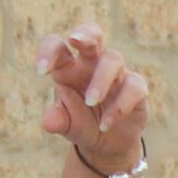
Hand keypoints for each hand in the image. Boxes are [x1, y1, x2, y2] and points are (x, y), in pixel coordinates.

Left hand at [32, 25, 150, 170]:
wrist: (108, 144)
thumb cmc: (82, 124)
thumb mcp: (66, 125)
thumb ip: (56, 120)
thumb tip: (49, 122)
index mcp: (68, 66)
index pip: (57, 45)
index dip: (48, 52)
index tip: (41, 71)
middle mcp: (92, 63)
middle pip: (92, 33)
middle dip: (84, 34)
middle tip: (74, 40)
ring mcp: (116, 73)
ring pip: (112, 59)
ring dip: (100, 80)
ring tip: (90, 102)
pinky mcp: (136, 87)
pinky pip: (133, 87)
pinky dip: (119, 106)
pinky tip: (105, 124)